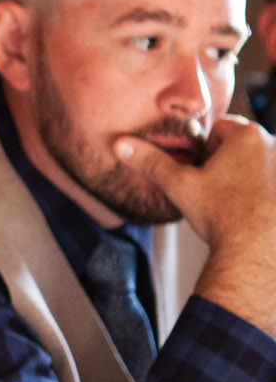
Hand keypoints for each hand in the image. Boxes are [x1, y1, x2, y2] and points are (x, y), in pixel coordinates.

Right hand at [117, 117, 275, 329]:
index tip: (200, 171)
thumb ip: (151, 161)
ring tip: (233, 203)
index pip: (219, 129)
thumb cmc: (221, 216)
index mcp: (247, 136)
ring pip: (259, 164)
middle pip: (241, 146)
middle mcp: (275, 146)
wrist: (255, 252)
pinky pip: (272, 184)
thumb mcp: (179, 185)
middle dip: (227, 163)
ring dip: (247, 177)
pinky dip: (264, 193)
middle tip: (214, 189)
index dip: (204, 150)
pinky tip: (253, 212)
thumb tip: (121, 144)